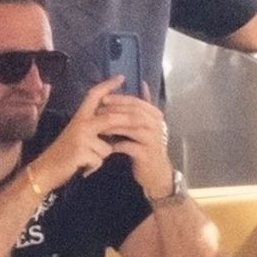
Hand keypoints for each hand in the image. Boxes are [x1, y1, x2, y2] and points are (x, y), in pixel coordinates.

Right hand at [33, 77, 120, 188]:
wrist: (45, 169)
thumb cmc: (64, 152)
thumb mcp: (78, 134)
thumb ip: (93, 126)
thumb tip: (114, 121)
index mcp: (80, 116)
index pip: (94, 95)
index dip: (108, 86)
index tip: (121, 77)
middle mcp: (80, 123)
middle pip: (110, 118)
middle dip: (128, 121)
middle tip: (143, 123)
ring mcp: (80, 137)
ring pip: (107, 145)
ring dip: (102, 154)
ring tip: (88, 158)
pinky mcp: (80, 152)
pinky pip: (100, 158)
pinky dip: (94, 165)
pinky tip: (83, 166)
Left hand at [93, 84, 175, 198]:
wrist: (155, 172)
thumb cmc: (147, 145)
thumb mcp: (148, 123)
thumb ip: (144, 105)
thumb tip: (143, 83)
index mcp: (156, 115)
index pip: (137, 102)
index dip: (120, 99)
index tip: (103, 98)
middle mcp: (157, 125)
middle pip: (134, 113)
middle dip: (115, 110)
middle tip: (98, 111)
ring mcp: (153, 140)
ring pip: (132, 128)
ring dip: (114, 126)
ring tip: (99, 126)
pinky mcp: (147, 154)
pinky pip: (129, 146)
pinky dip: (117, 144)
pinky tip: (107, 144)